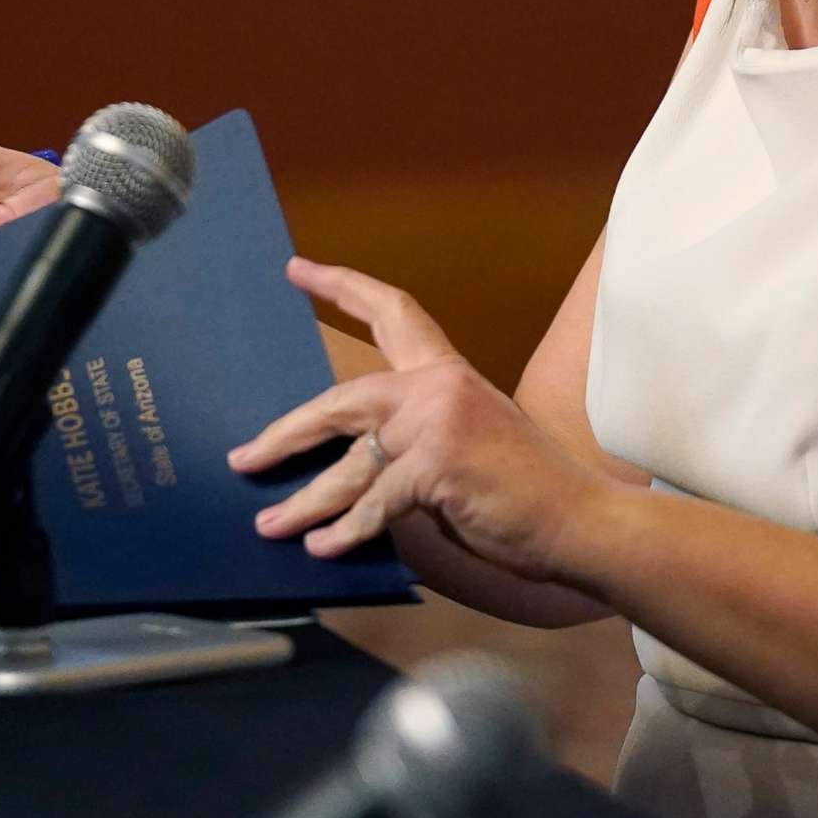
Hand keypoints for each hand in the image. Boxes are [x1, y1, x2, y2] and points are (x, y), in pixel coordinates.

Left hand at [229, 258, 614, 582]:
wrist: (575, 516)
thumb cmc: (523, 489)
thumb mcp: (467, 442)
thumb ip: (416, 438)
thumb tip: (353, 465)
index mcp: (447, 373)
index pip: (392, 312)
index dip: (341, 288)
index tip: (297, 269)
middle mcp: (439, 385)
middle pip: (341, 400)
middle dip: (286, 433)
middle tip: (242, 456)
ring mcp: (437, 422)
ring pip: (348, 462)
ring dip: (303, 501)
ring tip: (268, 524)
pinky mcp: (435, 465)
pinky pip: (372, 502)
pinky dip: (344, 530)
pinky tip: (322, 547)